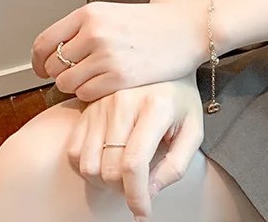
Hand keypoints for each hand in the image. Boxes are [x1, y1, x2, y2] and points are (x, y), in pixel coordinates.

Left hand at [31, 0, 208, 101]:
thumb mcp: (115, 14)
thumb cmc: (156, 24)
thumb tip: (56, 54)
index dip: (40, 61)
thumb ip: (86, 29)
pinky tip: (111, 84)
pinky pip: (86, 94)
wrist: (190, 28)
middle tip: (82, 74)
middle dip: (63, 74)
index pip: (44, 42)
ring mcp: (105, 55)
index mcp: (90, 13)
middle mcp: (94, 32)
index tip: (44, 69)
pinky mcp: (118, 77)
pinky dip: (93, 94)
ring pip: (67, 84)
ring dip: (78, 86)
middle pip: (53, 66)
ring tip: (100, 78)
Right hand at [66, 76, 203, 219]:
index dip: (136, 195)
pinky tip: (107, 160)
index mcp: (155, 105)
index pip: (134, 163)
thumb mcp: (193, 127)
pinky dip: (87, 167)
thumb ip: (177, 163)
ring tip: (124, 173)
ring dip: (104, 181)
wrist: (165, 61)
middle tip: (139, 185)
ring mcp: (101, 103)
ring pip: (89, 165)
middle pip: (110, 170)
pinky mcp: (87, 107)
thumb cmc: (181, 97)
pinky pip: (74, 152)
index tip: (143, 212)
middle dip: (124, 189)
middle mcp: (124, 101)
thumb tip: (149, 192)